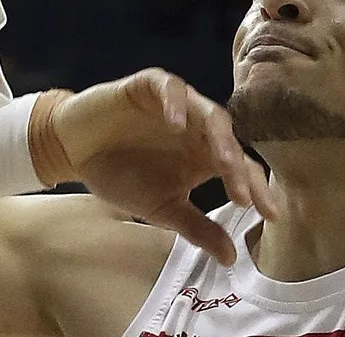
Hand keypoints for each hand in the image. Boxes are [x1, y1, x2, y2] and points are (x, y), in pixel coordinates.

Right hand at [52, 68, 274, 265]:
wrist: (76, 150)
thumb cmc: (121, 175)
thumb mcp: (161, 207)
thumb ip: (195, 227)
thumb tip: (230, 258)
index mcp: (204, 155)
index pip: (240, 168)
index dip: (256, 189)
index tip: (269, 215)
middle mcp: (197, 128)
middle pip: (229, 141)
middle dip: (238, 168)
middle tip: (241, 194)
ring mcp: (176, 105)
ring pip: (207, 112)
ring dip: (217, 136)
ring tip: (221, 161)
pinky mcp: (149, 86)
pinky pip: (168, 87)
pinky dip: (175, 103)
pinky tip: (175, 123)